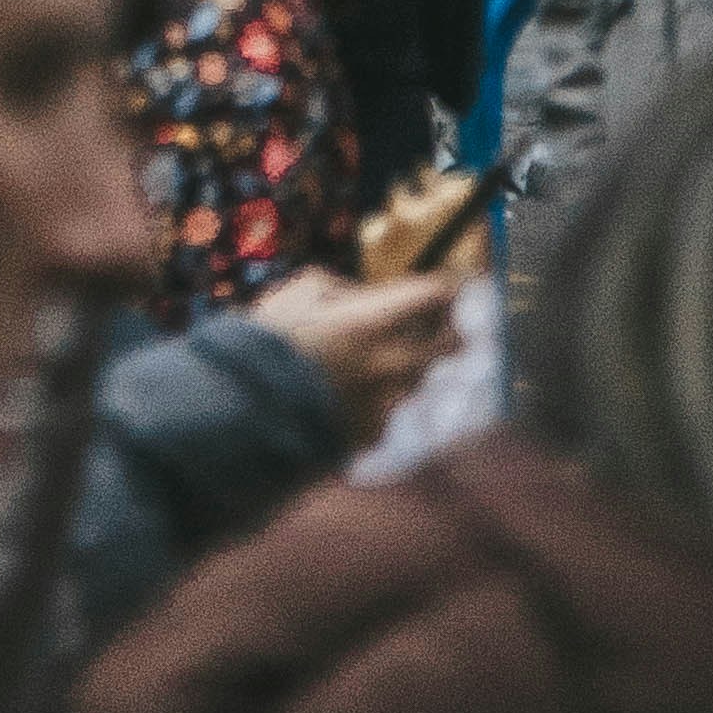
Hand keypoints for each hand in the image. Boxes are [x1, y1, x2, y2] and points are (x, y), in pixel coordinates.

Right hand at [250, 257, 466, 446]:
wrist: (250, 407)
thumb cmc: (271, 338)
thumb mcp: (302, 291)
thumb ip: (344, 290)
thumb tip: (364, 297)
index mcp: (375, 320)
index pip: (435, 296)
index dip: (452, 284)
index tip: (462, 280)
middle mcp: (393, 362)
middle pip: (449, 344)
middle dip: (448, 331)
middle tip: (438, 325)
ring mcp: (389, 402)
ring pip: (418, 378)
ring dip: (406, 366)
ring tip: (374, 361)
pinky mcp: (376, 433)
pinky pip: (390, 409)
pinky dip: (377, 399)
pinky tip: (346, 394)